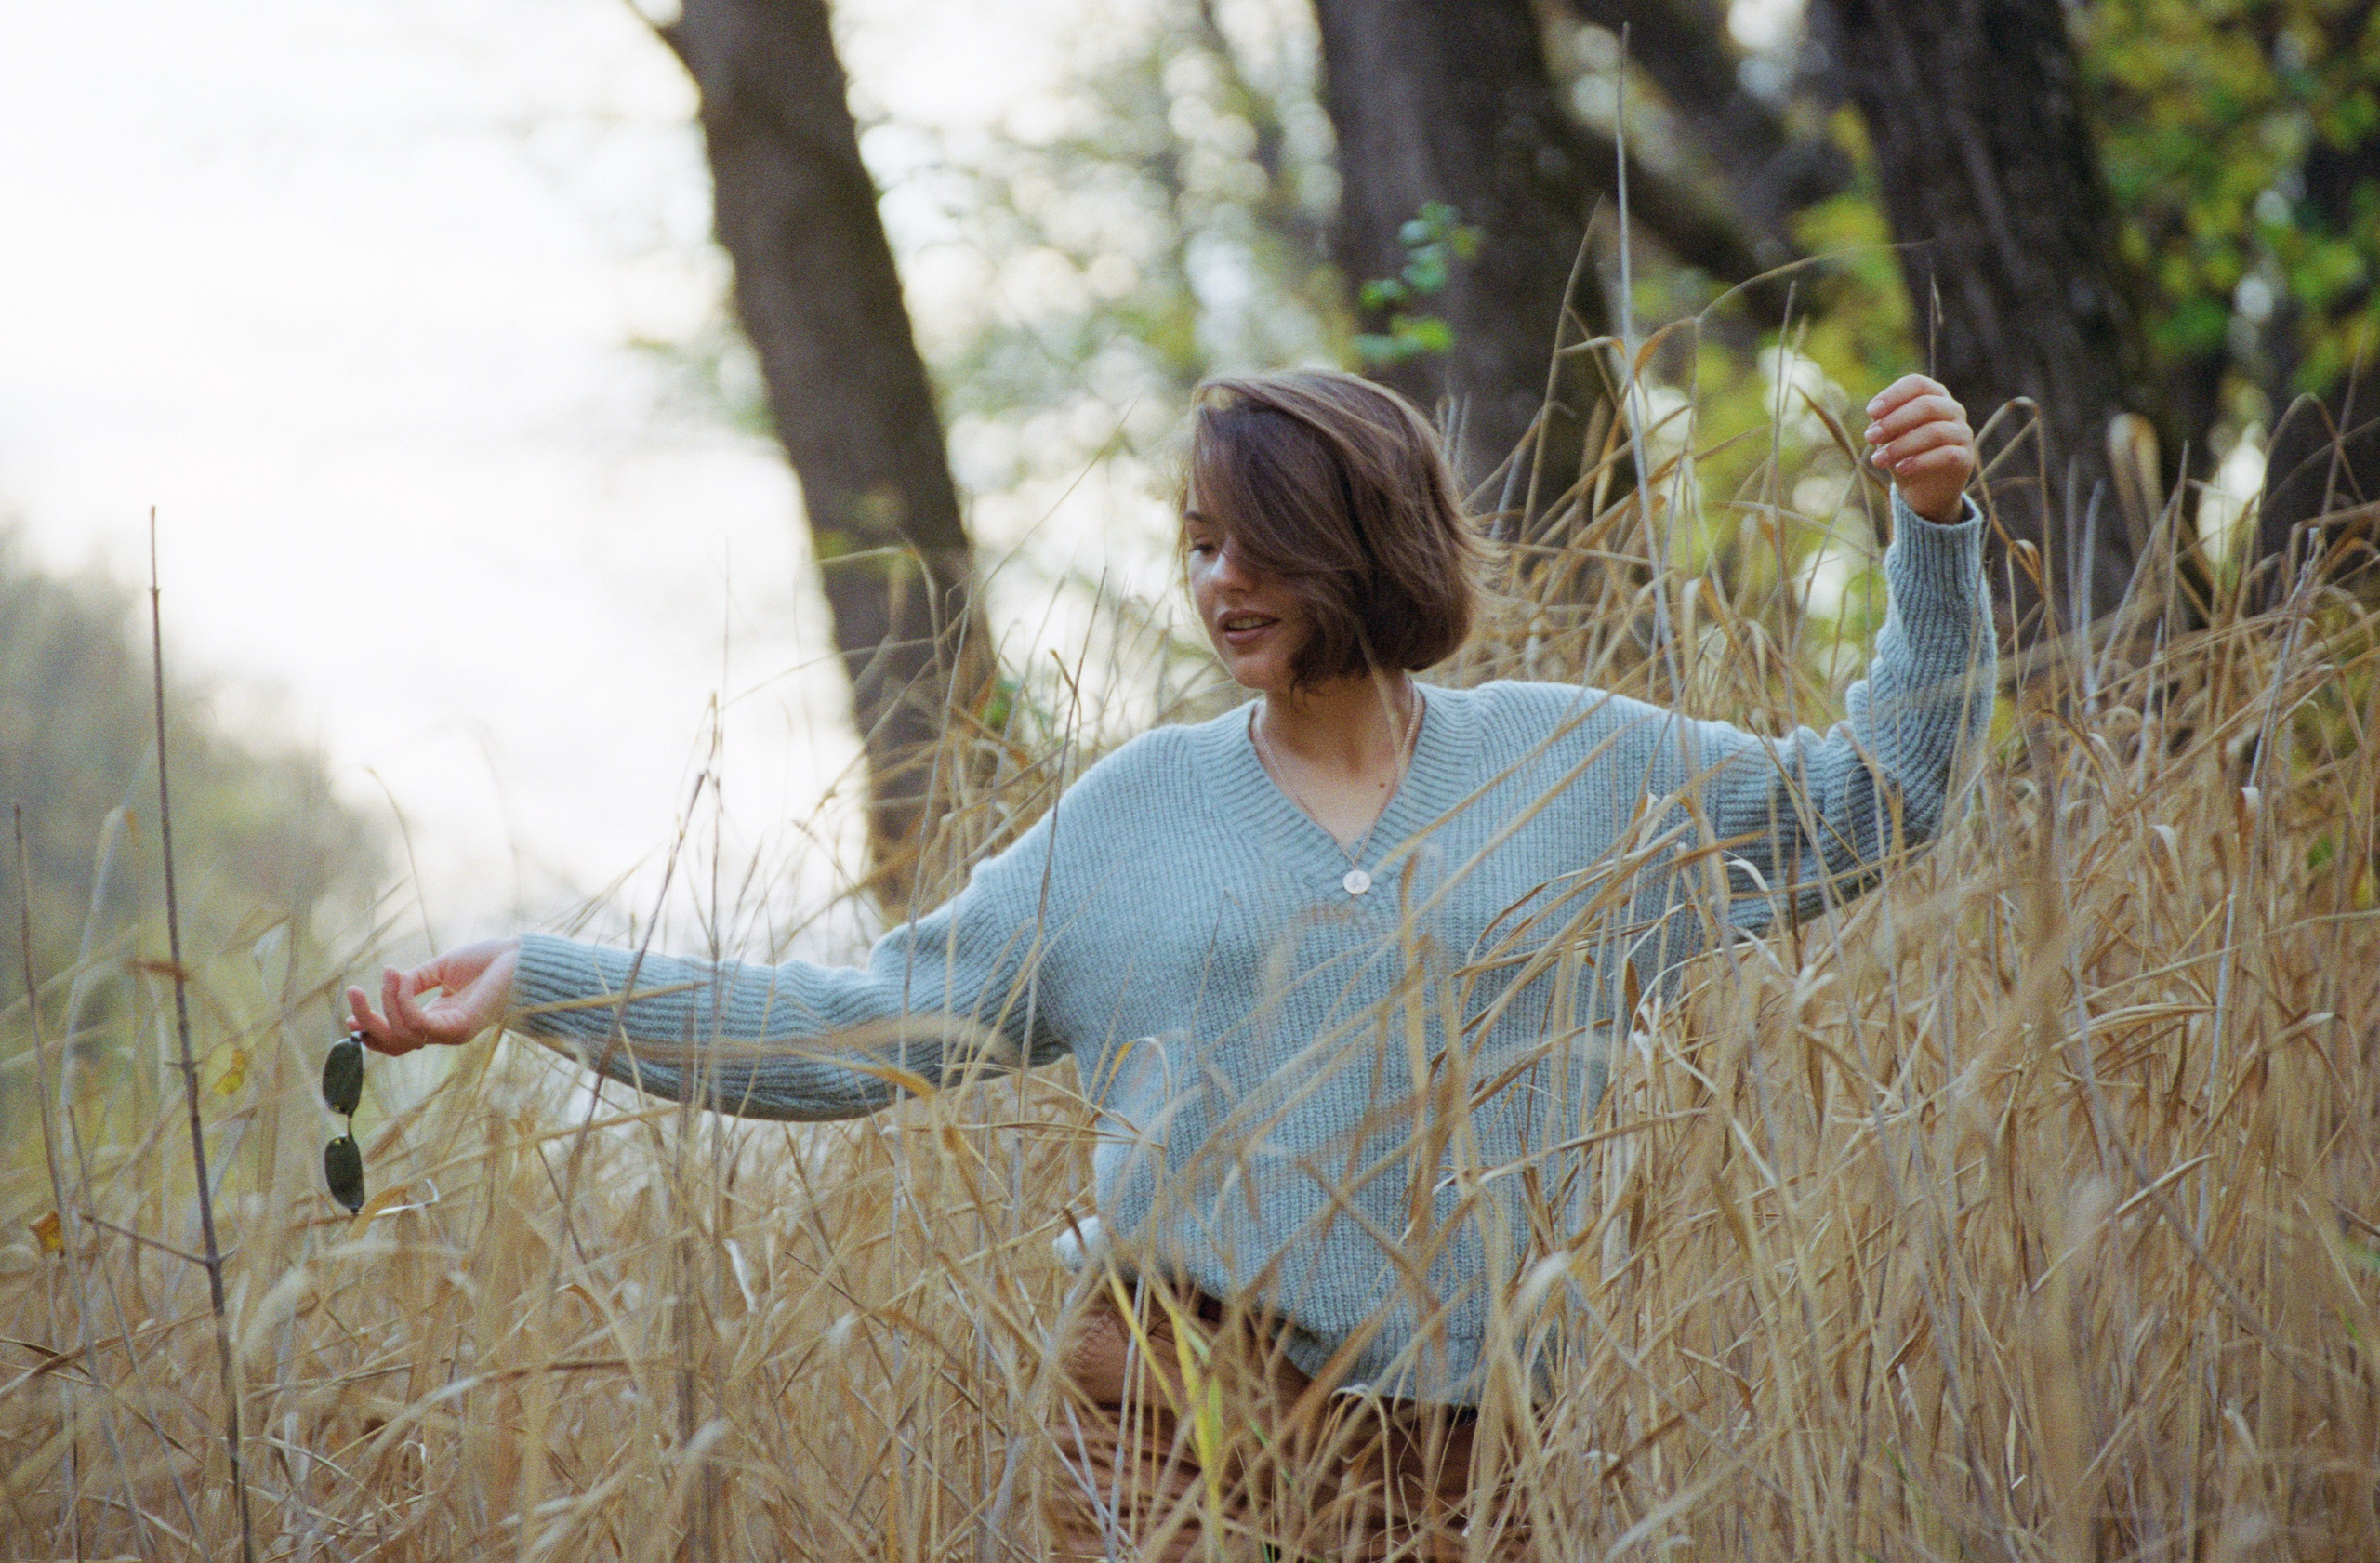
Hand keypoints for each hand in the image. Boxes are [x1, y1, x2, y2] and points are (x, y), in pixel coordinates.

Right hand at [345, 937, 520, 1056]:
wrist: (523, 957)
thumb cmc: (490, 961)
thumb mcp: (442, 969)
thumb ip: (414, 980)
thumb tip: (389, 983)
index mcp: (438, 1019)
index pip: (399, 1038)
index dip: (372, 1031)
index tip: (348, 1019)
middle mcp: (443, 1032)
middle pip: (394, 1043)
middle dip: (368, 1022)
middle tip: (353, 993)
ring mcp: (452, 1033)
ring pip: (403, 1034)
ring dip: (385, 1004)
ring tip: (386, 973)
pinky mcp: (460, 1027)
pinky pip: (418, 1022)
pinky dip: (402, 1001)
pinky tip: (397, 977)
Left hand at [1864, 373, 1975, 524]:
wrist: (1924, 489)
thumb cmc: (1904, 452)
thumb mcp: (1890, 435)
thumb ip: (1884, 422)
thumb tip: (1876, 417)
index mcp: (1933, 396)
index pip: (1917, 383)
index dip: (1893, 395)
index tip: (1871, 412)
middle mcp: (1952, 410)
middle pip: (1926, 405)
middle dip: (1894, 421)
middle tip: (1869, 437)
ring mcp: (1962, 433)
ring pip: (1935, 432)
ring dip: (1901, 445)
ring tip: (1878, 460)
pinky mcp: (1965, 457)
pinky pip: (1946, 455)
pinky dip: (1920, 461)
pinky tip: (1901, 469)